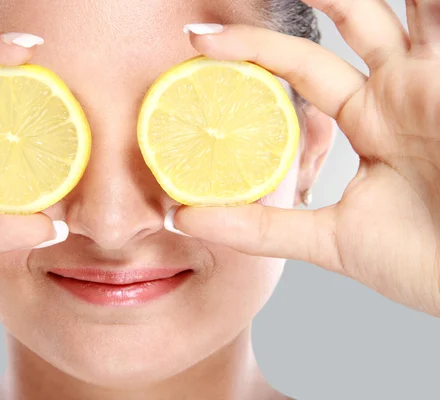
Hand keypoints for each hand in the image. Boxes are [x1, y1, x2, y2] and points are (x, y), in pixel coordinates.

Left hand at [175, 0, 439, 315]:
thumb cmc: (423, 263)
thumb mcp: (331, 240)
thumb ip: (260, 227)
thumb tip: (179, 218)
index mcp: (369, 119)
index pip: (300, 67)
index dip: (251, 48)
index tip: (195, 41)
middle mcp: (400, 91)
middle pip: (351, 20)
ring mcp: (435, 80)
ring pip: (401, 7)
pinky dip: (427, 3)